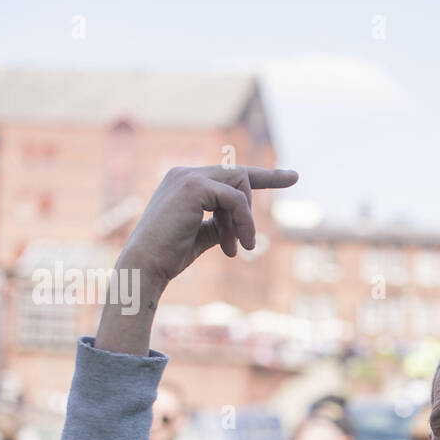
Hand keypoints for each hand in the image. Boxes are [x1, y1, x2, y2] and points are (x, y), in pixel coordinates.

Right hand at [120, 165, 298, 293]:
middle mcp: (185, 173)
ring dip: (246, 221)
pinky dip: (244, 222)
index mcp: (185, 182)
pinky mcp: (194, 186)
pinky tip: (239, 245)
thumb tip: (241, 224)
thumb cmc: (169, 255)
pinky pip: (236, 199)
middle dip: (249, 212)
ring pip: (240, 187)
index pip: (231, 174)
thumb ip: (220, 224)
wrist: (145, 266)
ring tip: (240, 248)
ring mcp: (188, 176)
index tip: (293, 177)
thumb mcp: (202, 237)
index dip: (266, 176)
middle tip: (245, 245)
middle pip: (241, 177)